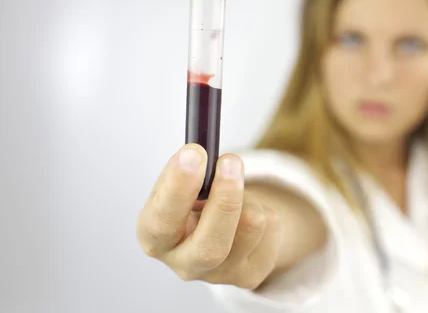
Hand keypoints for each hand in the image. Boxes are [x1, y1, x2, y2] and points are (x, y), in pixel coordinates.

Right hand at [136, 144, 281, 289]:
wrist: (224, 226)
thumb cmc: (196, 200)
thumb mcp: (185, 184)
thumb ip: (190, 173)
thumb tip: (200, 153)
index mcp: (155, 237)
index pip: (160, 221)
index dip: (177, 187)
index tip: (194, 153)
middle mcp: (183, 263)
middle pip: (209, 247)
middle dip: (225, 201)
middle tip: (231, 162)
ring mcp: (219, 275)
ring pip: (249, 228)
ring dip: (250, 196)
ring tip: (239, 189)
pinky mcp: (249, 275)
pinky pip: (271, 230)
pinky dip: (266, 208)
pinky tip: (250, 212)